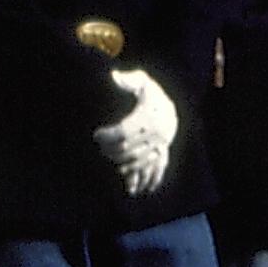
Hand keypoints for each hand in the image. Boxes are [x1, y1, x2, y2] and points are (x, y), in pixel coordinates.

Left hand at [97, 67, 178, 196]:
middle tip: (100, 147)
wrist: (170, 107)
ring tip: (109, 160)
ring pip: (139, 162)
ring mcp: (161, 146)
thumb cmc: (150, 95)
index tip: (97, 135)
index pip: (124, 132)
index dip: (108, 136)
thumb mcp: (142, 83)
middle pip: (128, 149)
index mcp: (149, 117)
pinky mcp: (163, 155)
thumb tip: (113, 76)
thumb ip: (128, 80)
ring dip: (122, 164)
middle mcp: (157, 134)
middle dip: (110, 150)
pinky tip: (133, 190)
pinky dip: (145, 181)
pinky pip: (156, 171)